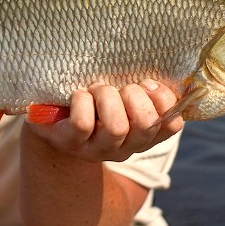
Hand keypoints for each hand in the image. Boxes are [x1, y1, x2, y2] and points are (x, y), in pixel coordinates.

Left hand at [25, 79, 183, 161]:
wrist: (52, 120)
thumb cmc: (94, 102)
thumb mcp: (123, 96)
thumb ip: (144, 90)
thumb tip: (159, 76)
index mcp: (143, 135)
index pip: (172, 124)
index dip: (164, 99)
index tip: (146, 83)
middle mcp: (124, 147)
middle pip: (146, 123)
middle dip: (134, 95)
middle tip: (118, 88)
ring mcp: (97, 149)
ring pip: (117, 126)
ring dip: (107, 97)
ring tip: (96, 90)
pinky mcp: (70, 143)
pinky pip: (83, 123)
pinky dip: (82, 101)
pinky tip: (79, 95)